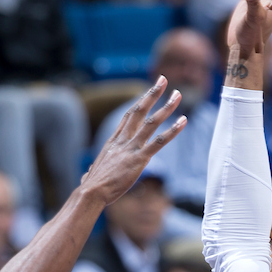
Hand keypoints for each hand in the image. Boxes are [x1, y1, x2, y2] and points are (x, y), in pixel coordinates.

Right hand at [79, 77, 186, 206]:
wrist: (91, 192)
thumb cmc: (91, 186)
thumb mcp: (91, 172)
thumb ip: (92, 170)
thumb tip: (87, 174)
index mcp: (113, 142)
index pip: (128, 116)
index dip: (139, 102)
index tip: (149, 91)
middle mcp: (122, 140)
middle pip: (139, 111)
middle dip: (152, 94)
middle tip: (163, 79)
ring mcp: (131, 148)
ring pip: (151, 122)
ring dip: (166, 107)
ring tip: (178, 94)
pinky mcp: (139, 159)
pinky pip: (159, 142)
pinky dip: (173, 131)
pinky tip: (184, 121)